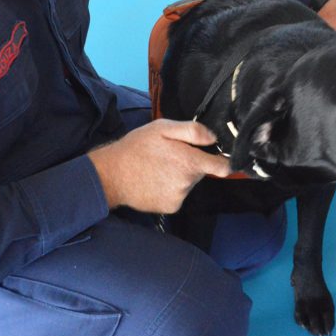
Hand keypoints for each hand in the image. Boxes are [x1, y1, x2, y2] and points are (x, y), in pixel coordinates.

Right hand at [88, 119, 230, 213]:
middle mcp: (188, 184)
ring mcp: (179, 198)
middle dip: (191, 164)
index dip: (224, 161)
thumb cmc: (137, 147)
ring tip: (159, 168)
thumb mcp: (163, 128)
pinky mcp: (170, 208)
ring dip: (179, 176)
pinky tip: (155, 180)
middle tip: (170, 156)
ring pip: (188, 184)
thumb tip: (214, 138)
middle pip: (201, 173)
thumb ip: (192, 131)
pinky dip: (170, 189)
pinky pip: (178, 195)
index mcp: (190, 163)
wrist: (110, 175)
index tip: (219, 157)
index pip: (223, 168)